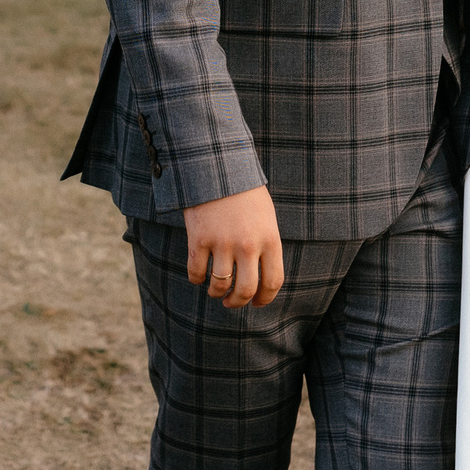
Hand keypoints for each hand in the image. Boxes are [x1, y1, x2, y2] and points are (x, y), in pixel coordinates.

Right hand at [183, 185, 284, 308]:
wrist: (217, 166)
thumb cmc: (244, 192)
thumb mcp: (266, 217)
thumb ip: (266, 245)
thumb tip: (261, 278)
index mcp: (270, 238)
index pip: (273, 281)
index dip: (265, 298)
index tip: (257, 303)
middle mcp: (248, 244)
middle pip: (245, 290)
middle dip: (238, 302)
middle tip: (231, 302)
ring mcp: (222, 242)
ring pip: (219, 285)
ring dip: (216, 293)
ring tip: (215, 291)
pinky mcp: (199, 239)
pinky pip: (196, 272)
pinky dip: (196, 279)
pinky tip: (198, 276)